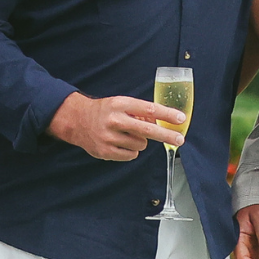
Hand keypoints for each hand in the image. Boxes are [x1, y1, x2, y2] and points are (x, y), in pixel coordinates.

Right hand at [49, 93, 184, 160]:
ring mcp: (109, 137)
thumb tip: (163, 123)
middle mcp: (114, 120)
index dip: (166, 115)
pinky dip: (131, 151)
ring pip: (140, 145)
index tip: (180, 119)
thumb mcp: (121, 104)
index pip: (149, 109)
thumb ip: (140, 112)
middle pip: (147, 130)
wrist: (77, 121)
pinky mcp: (105, 151)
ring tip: (129, 135)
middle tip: (179, 139)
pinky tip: (121, 143)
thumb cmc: (105, 111)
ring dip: (141, 141)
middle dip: (166, 136)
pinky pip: (131, 155)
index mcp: (120, 104)